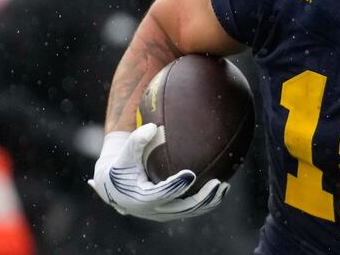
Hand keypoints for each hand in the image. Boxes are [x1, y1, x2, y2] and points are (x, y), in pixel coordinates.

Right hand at [88, 123, 228, 221]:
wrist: (114, 186)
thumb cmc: (122, 164)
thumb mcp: (124, 152)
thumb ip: (136, 140)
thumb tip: (151, 127)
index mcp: (140, 198)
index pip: (161, 195)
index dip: (176, 186)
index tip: (191, 174)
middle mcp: (153, 211)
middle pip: (182, 208)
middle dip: (202, 198)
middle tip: (218, 183)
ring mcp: (163, 213)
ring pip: (190, 212)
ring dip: (209, 201)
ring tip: (225, 187)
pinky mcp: (170, 211)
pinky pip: (192, 209)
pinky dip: (207, 201)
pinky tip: (222, 187)